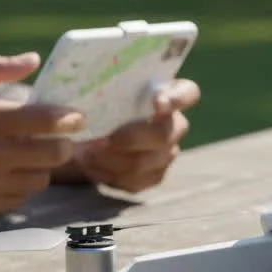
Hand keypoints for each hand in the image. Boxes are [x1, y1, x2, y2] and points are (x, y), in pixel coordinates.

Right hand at [0, 54, 85, 219]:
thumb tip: (34, 59)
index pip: (47, 121)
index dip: (71, 118)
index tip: (78, 117)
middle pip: (57, 154)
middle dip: (63, 144)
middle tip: (56, 138)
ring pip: (43, 179)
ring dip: (40, 167)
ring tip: (20, 156)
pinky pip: (23, 199)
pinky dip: (20, 186)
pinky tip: (2, 174)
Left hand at [62, 79, 199, 193]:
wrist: (83, 136)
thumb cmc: (92, 105)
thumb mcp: (92, 92)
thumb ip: (92, 92)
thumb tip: (83, 103)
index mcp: (167, 93)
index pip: (187, 93)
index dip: (177, 99)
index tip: (158, 103)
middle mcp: (174, 123)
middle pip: (166, 133)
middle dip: (133, 138)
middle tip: (103, 139)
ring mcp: (168, 151)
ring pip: (150, 160)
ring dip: (115, 159)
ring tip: (88, 152)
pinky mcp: (155, 174)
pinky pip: (139, 180)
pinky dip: (112, 174)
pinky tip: (94, 164)